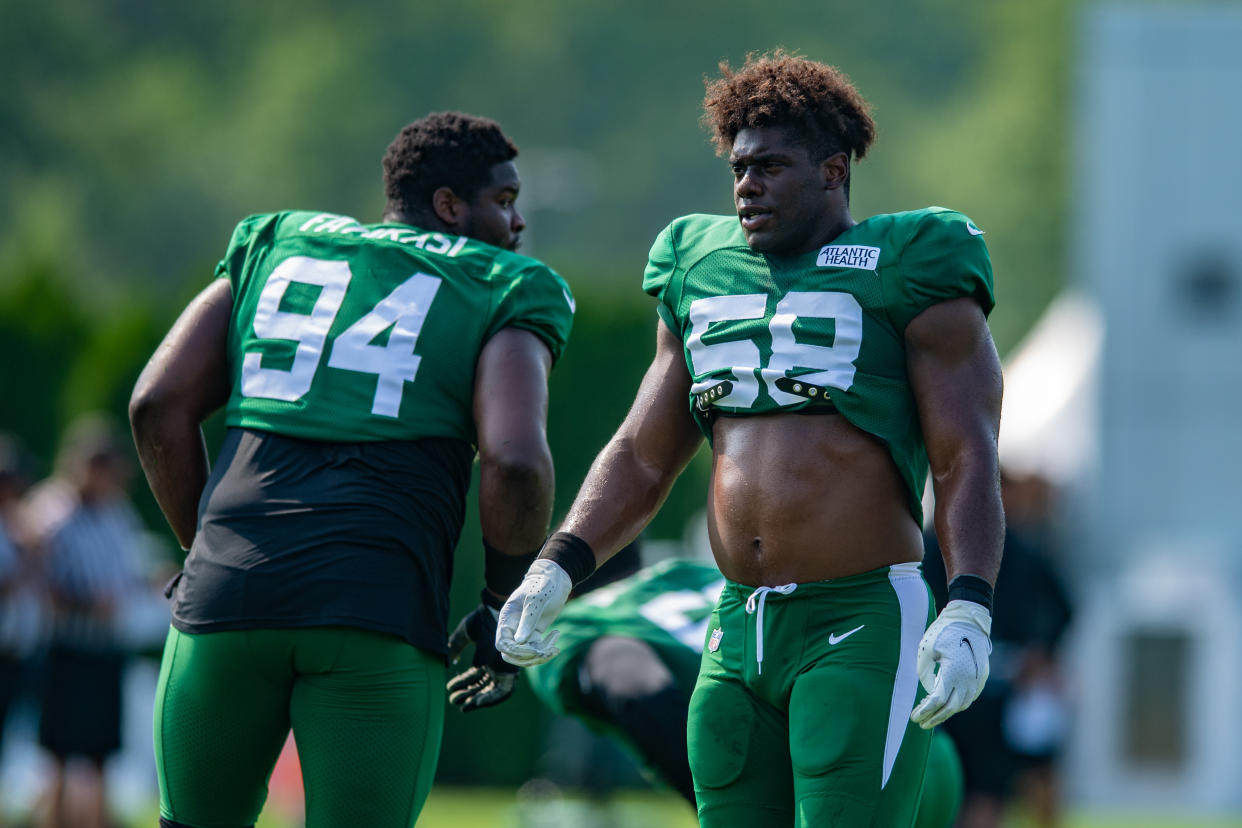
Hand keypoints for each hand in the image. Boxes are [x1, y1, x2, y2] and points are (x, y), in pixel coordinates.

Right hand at [446, 603, 517, 711]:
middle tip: (454, 701)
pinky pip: (504, 691)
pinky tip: (478, 702)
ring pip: (492, 691)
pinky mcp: (511, 671)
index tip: (449, 688)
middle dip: (468, 695)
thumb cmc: (480, 620)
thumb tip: (449, 661)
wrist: (494, 612)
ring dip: (478, 700)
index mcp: (485, 658)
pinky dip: (492, 698)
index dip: (461, 684)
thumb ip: (454, 647)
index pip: (473, 677)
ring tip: (464, 706)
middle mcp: (495, 665)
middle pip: (482, 686)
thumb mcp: (463, 636)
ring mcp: (503, 669)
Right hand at [495, 559, 570, 666]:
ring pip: (524, 657)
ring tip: (554, 648)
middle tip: (545, 651)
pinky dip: (547, 650)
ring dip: (539, 657)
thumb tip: (519, 641)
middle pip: (510, 655)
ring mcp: (523, 632)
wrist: (555, 579)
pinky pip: (537, 651)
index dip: (516, 651)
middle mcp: (512, 628)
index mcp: (507, 618)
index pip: (502, 644)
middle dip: (528, 658)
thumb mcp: (536, 599)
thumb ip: (528, 619)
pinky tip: (556, 634)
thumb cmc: (542, 585)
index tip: (535, 650)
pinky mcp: (535, 635)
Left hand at [910, 599, 991, 728]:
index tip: (914, 718)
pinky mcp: (981, 676)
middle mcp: (968, 679)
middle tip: (921, 723)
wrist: (968, 619)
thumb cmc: (944, 631)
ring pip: (962, 704)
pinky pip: (969, 696)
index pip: (938, 700)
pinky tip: (946, 702)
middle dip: (935, 718)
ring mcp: (977, 679)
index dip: (926, 711)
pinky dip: (957, 703)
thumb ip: (924, 672)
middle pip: (951, 708)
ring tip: (931, 713)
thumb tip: (928, 691)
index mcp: (954, 672)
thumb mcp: (926, 649)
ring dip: (946, 712)